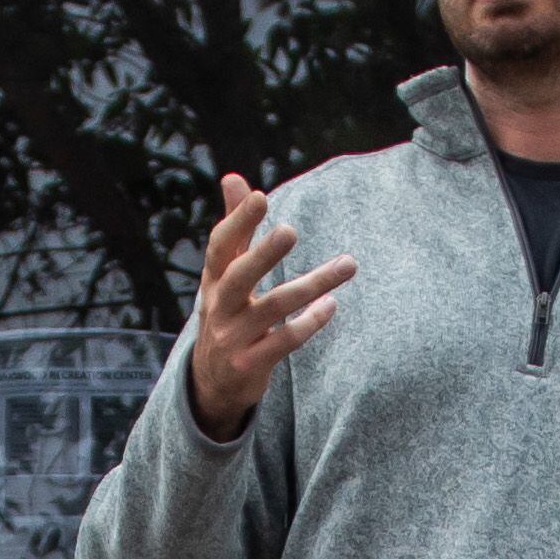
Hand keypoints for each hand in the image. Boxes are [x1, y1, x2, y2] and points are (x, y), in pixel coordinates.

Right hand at [182, 174, 352, 442]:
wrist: (212, 380)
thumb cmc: (227, 311)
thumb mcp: (225, 273)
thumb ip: (236, 227)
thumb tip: (233, 177)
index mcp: (212, 280)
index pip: (221, 246)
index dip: (237, 222)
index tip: (259, 196)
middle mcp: (219, 306)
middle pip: (239, 276)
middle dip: (263, 254)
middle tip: (290, 230)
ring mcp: (233, 337)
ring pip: (275, 308)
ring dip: (313, 285)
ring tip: (347, 265)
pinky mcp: (251, 364)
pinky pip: (284, 341)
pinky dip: (310, 322)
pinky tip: (331, 305)